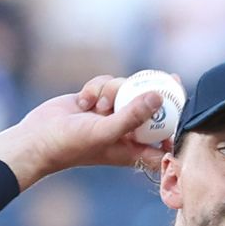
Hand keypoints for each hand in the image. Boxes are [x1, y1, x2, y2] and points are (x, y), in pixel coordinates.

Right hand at [0, 74, 181, 190]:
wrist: (38, 138)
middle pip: (151, 109)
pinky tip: (84, 101)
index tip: (186, 105)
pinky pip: (108, 85)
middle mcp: (125, 133)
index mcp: (133, 149)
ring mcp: (111, 116)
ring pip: (126, 91)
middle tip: (171, 76)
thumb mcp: (105, 131)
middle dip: (155, 93)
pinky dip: (97, 88)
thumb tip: (158, 96)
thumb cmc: (71, 145)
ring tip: (96, 106)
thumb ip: (132, 116)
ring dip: (113, 91)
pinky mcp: (97, 101)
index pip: (164, 140)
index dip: (178, 124)